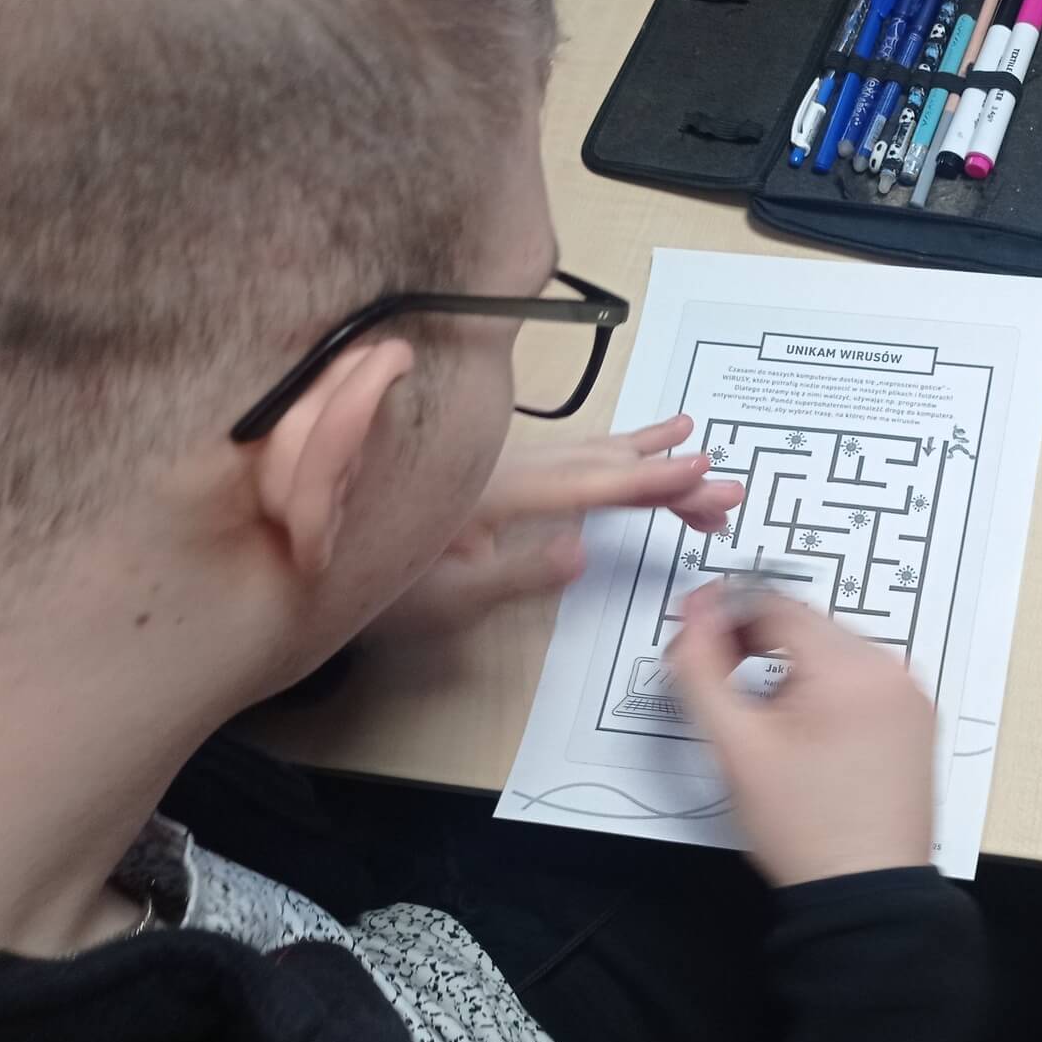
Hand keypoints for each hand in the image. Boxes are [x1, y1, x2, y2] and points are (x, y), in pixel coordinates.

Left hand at [368, 418, 741, 639]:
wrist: (313, 552)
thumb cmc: (372, 580)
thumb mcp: (440, 597)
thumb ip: (513, 573)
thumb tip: (581, 552)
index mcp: (494, 491)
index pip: (590, 485)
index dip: (650, 480)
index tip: (702, 473)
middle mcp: (503, 464)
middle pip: (602, 464)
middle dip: (668, 476)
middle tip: (727, 491)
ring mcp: (502, 462)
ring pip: (590, 454)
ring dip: (648, 459)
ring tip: (697, 444)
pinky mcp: (498, 469)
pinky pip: (571, 452)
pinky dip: (613, 446)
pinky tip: (635, 444)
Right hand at [668, 585, 935, 886]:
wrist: (864, 893)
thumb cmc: (807, 831)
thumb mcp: (736, 745)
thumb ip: (702, 668)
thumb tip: (696, 612)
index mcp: (854, 668)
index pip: (776, 605)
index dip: (725, 617)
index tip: (697, 639)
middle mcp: (894, 671)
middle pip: (807, 626)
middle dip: (759, 647)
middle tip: (723, 687)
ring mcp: (912, 697)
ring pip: (834, 653)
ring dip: (794, 671)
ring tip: (770, 727)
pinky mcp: (917, 720)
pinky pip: (863, 681)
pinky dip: (828, 693)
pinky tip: (808, 737)